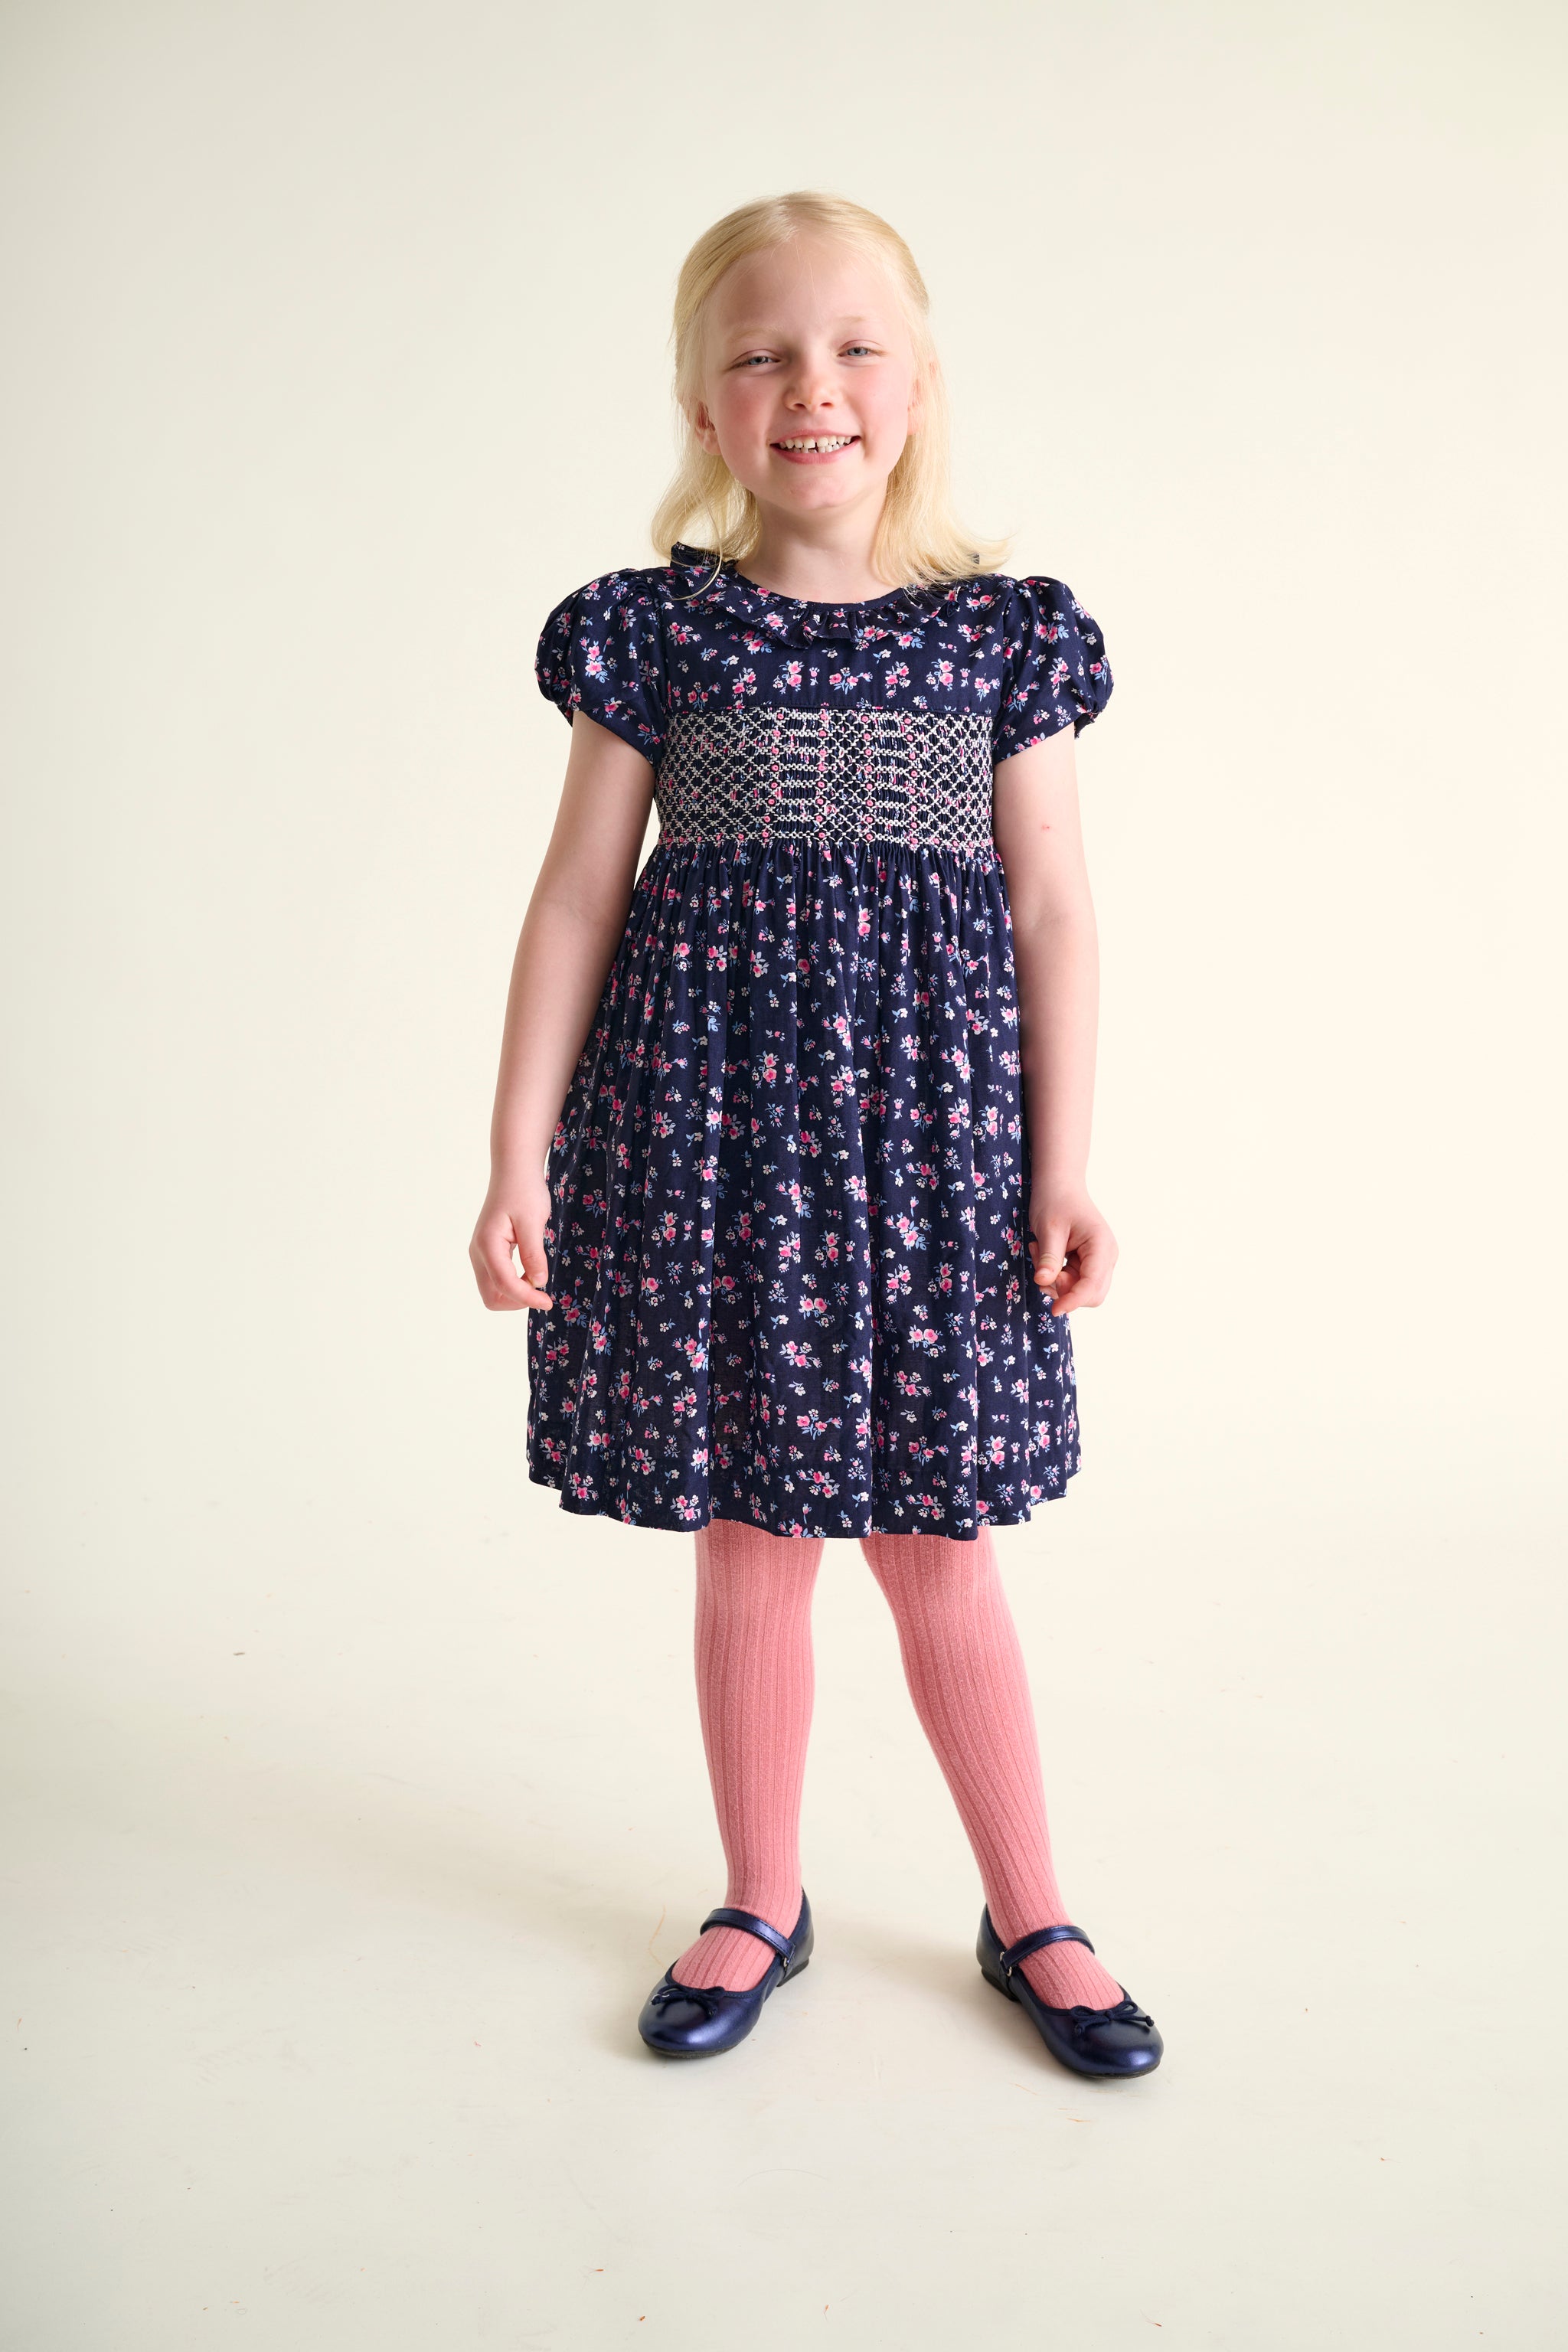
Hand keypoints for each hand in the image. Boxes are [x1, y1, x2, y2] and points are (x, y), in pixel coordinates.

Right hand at [469, 1168, 553, 1311]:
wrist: (514, 1172)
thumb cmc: (524, 1191)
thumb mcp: (533, 1221)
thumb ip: (533, 1253)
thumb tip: (538, 1282)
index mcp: (487, 1244)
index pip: (504, 1284)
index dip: (527, 1298)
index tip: (549, 1302)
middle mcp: (478, 1253)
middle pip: (492, 1296)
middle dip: (517, 1300)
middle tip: (542, 1290)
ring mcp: (480, 1254)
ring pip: (492, 1291)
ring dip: (515, 1294)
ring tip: (537, 1277)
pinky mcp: (487, 1253)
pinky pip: (496, 1280)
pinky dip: (513, 1285)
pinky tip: (530, 1272)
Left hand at [1026, 1187, 1117, 1316]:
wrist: (1059, 1185)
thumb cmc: (1055, 1200)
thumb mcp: (1048, 1227)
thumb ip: (1048, 1257)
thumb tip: (1043, 1282)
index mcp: (1101, 1246)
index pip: (1092, 1285)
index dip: (1074, 1300)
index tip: (1054, 1310)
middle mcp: (1106, 1257)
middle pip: (1092, 1294)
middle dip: (1064, 1290)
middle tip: (1041, 1267)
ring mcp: (1099, 1261)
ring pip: (1080, 1291)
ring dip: (1056, 1282)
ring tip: (1038, 1252)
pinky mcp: (1088, 1263)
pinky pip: (1073, 1282)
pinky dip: (1055, 1276)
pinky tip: (1043, 1254)